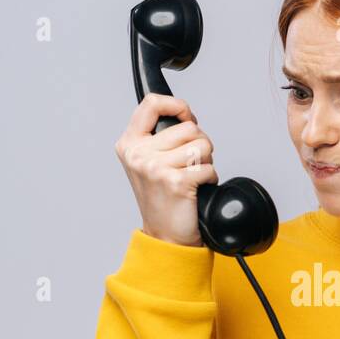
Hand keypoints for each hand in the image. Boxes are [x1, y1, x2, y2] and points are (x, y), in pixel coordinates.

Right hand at [113, 93, 218, 246]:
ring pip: (202, 145)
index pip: (152, 103)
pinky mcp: (175, 182)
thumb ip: (157, 136)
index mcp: (129, 144)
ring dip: (205, 161)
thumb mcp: (147, 162)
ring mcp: (155, 168)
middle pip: (188, 127)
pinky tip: (198, 188)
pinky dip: (210, 178)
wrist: (165, 235)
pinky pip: (208, 167)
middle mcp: (139, 154)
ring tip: (192, 176)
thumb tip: (183, 113)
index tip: (187, 117)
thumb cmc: (162, 198)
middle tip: (189, 163)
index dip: (177, 105)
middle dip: (199, 143)